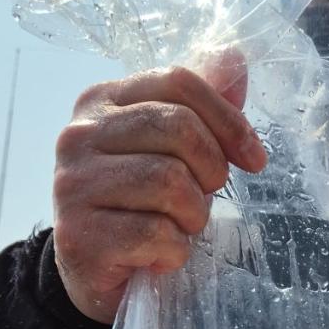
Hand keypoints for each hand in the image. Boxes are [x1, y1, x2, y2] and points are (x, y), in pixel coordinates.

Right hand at [52, 50, 266, 323]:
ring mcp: (73, 185)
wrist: (94, 270)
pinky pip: (157, 234)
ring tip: (180, 227)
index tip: (254, 159)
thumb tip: (234, 58)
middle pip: (178, 128)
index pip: (178, 82)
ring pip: (170, 182)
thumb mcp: (173, 150)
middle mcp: (78, 134)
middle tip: (207, 197)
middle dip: (212, 170)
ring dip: (194, 215)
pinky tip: (161, 255)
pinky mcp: (80, 236)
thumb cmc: (140, 203)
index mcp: (102, 100)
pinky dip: (175, 251)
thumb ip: (200, 106)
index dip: (229, 120)